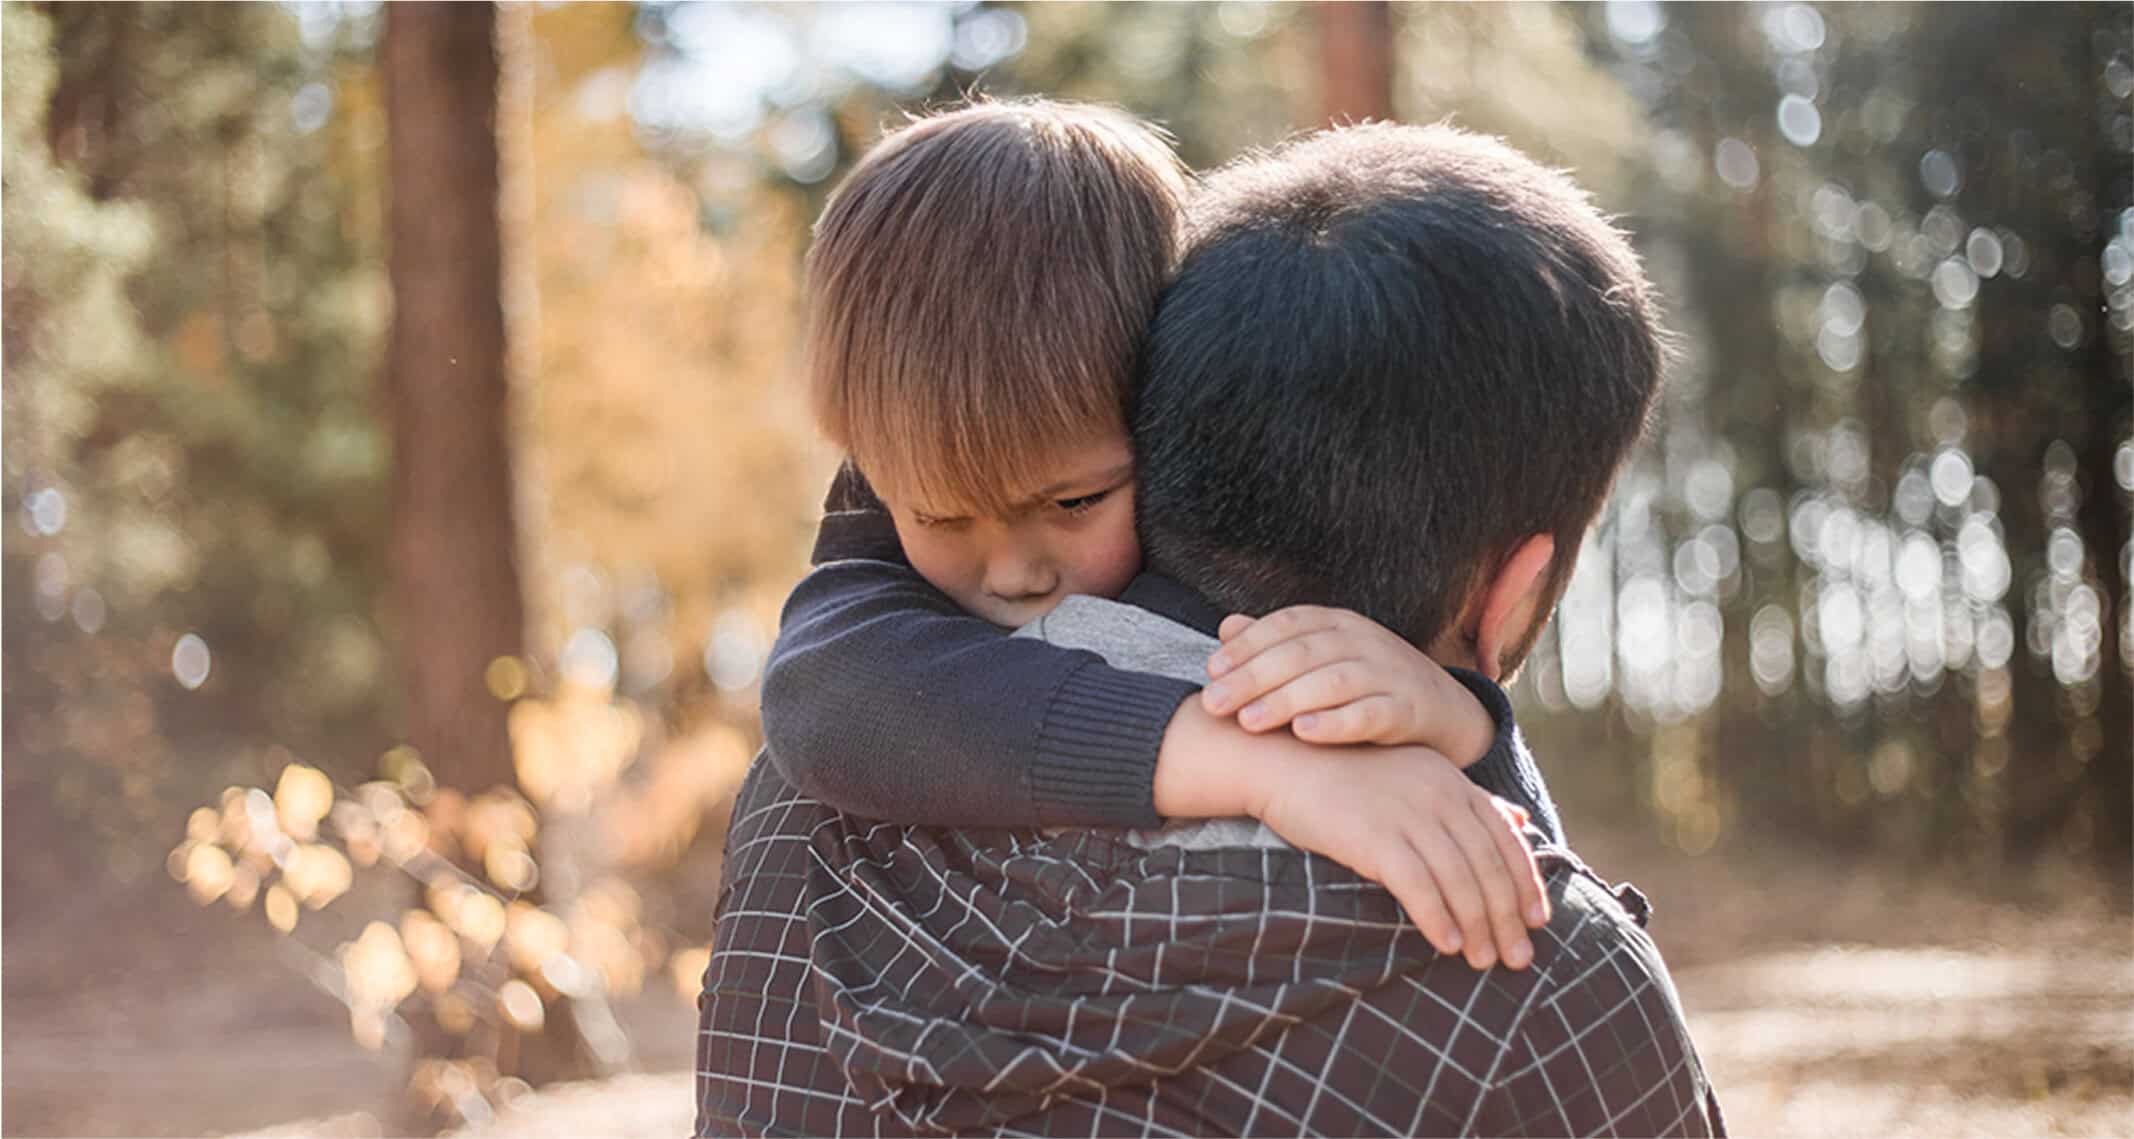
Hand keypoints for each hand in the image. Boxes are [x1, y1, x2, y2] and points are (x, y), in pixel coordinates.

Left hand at [1203, 606, 1492, 763]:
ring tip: (1248, 722)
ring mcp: (1389, 673)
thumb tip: (1225, 627)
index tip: (1211, 671)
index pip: (1286, 624)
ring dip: (1285, 700)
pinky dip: (1337, 722)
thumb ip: (1277, 645)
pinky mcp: (1409, 709)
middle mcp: (1363, 641)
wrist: (1446, 711)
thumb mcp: (1325, 657)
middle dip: (1253, 677)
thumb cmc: (1369, 684)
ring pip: (1332, 682)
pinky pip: (1371, 713)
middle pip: (1301, 653)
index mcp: (1338, 623)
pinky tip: (1304, 734)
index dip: (1247, 645)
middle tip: (1213, 703)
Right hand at [1245, 744, 1550, 969]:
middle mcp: (1437, 794)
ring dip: (1476, 926)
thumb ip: (1467, 799)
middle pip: (1487, 865)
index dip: (1526, 883)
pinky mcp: (1373, 836)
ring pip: (1458, 879)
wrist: (1281, 761)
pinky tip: (1446, 945)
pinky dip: (1436, 918)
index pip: (1505, 838)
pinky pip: (1417, 885)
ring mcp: (1406, 814)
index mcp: (1451, 781)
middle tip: (1518, 958)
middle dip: (1507, 917)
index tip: (1538, 921)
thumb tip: (1519, 819)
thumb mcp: (1415, 777)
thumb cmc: (1346, 775)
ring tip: (1482, 961)